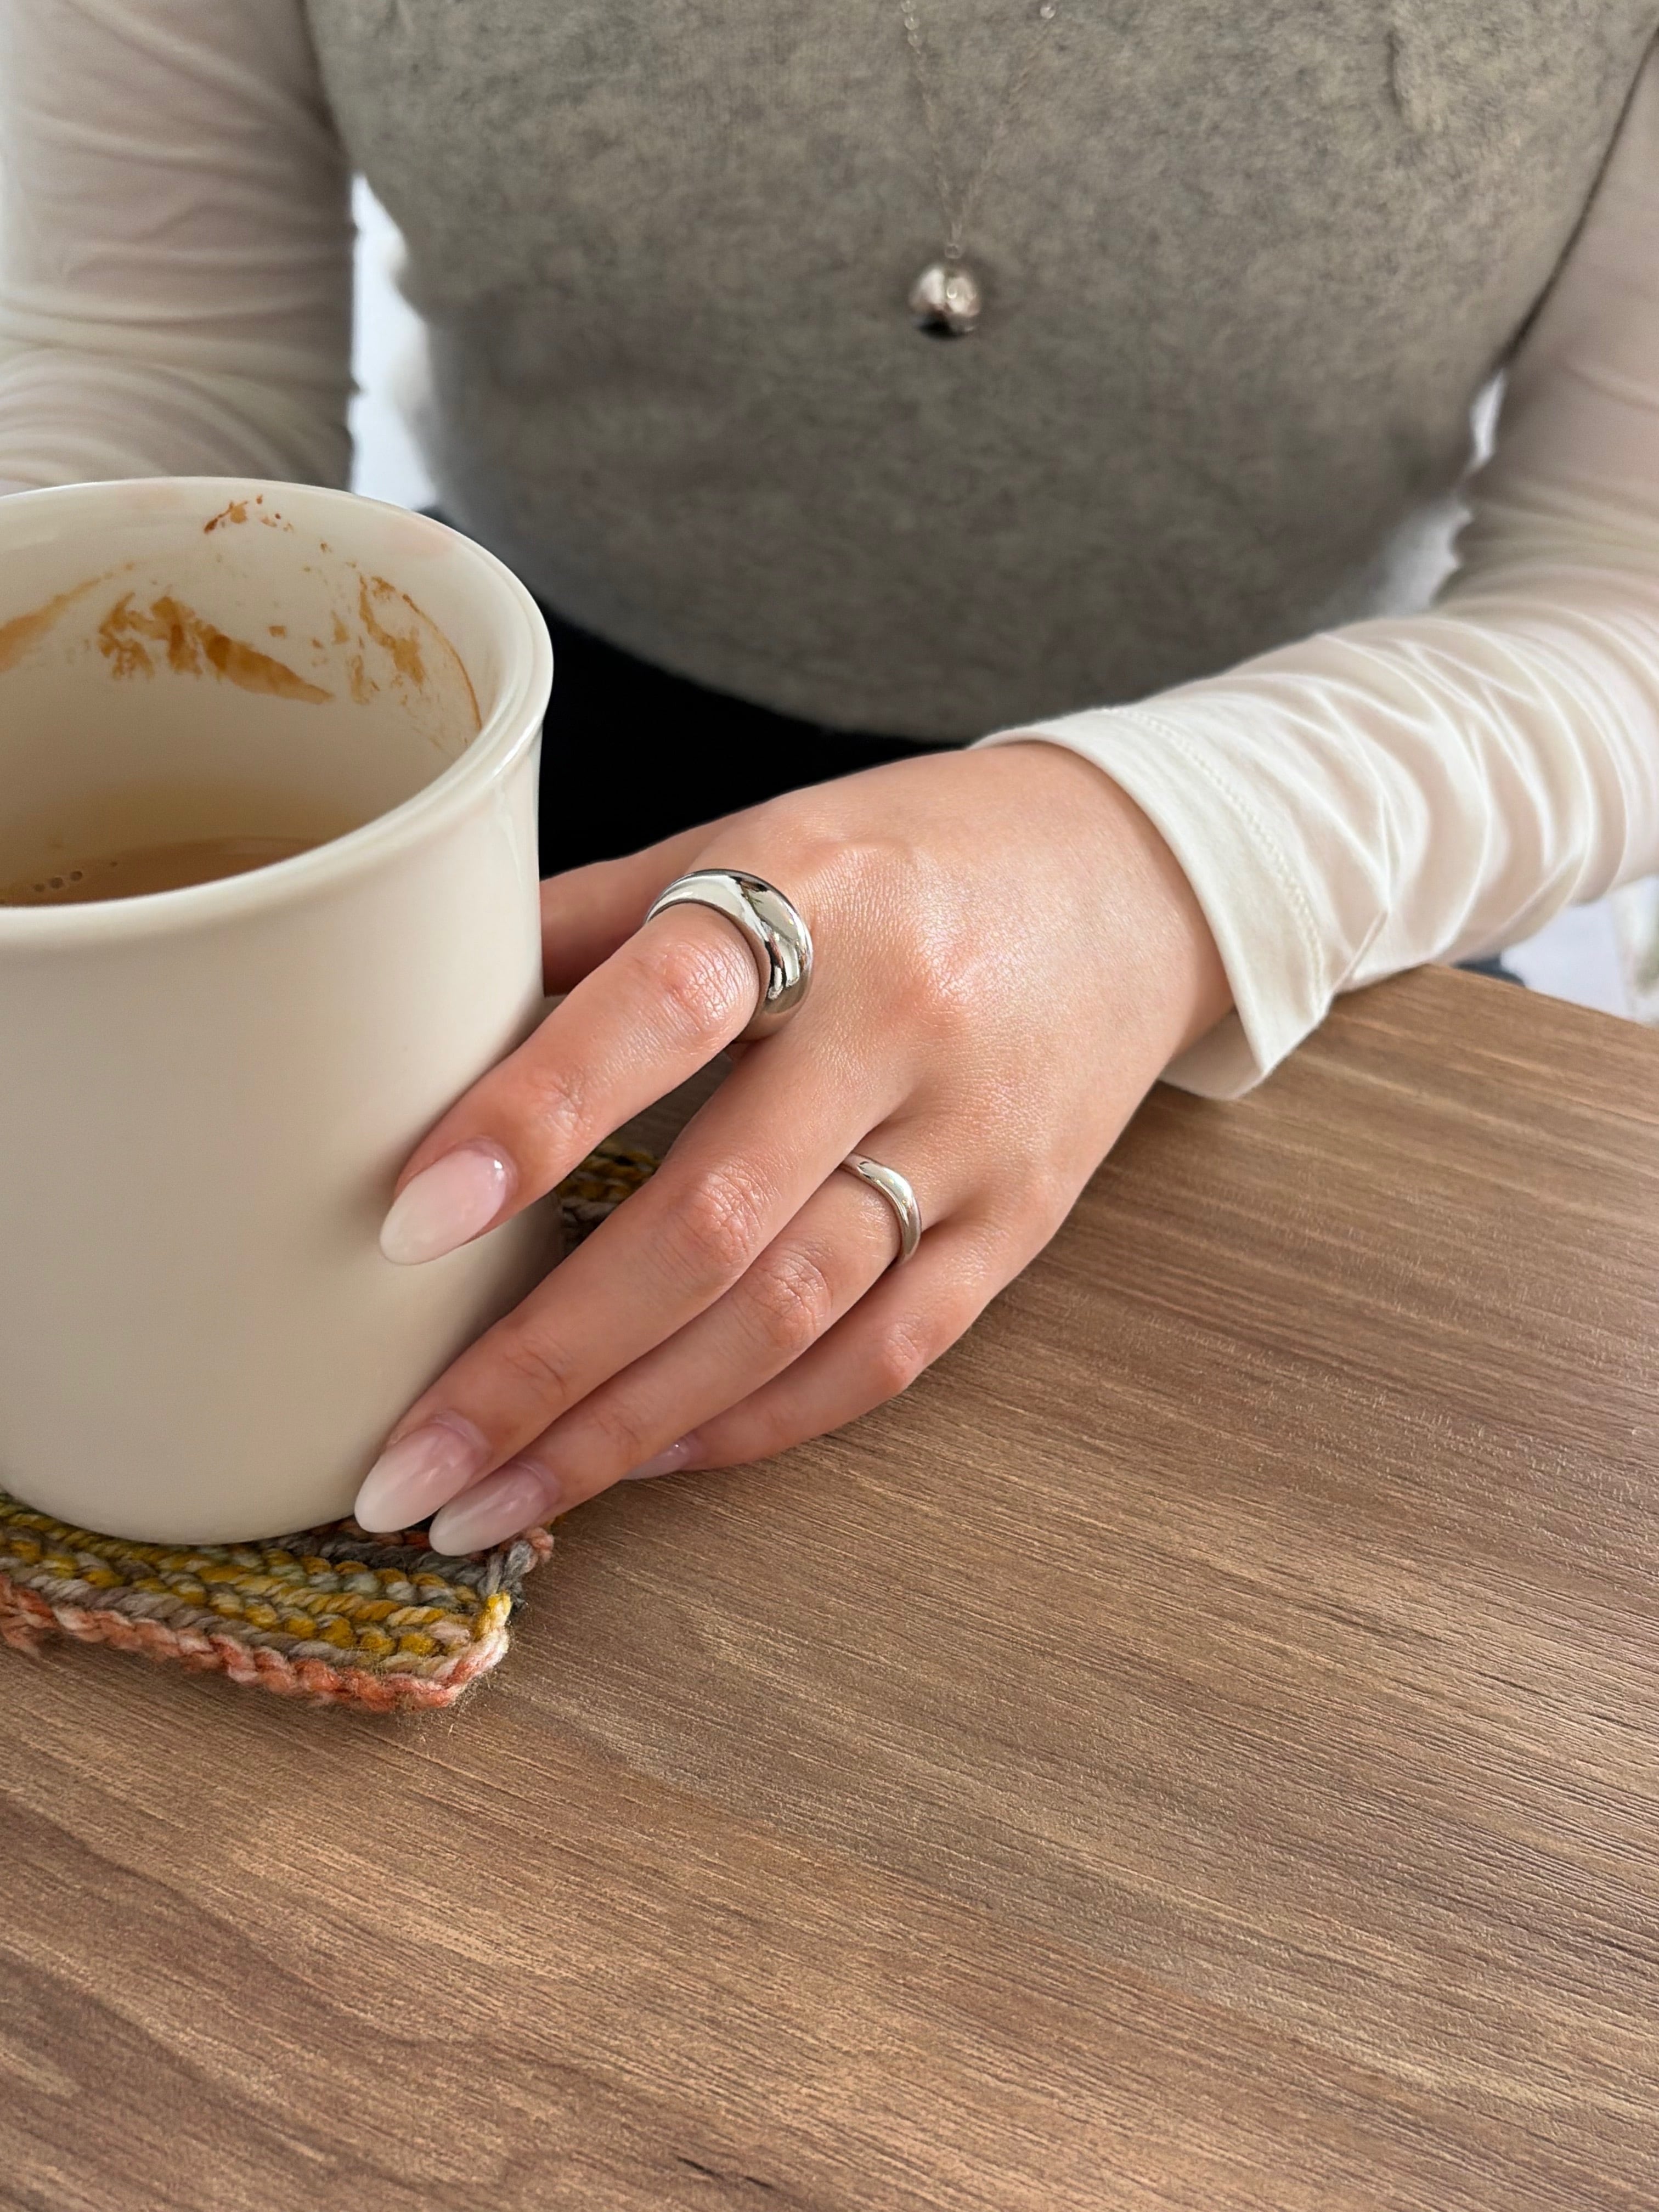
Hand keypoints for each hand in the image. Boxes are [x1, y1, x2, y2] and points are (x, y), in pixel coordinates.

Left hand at [352, 741, 1230, 1550]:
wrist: (1136, 878)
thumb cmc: (908, 854)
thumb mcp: (757, 837)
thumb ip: (598, 924)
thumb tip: (413, 1022)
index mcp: (816, 895)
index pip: (660, 1011)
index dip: (530, 1118)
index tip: (404, 1225)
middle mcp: (902, 1025)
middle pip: (715, 1221)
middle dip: (546, 1361)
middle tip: (406, 1468)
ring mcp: (972, 1141)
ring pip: (791, 1317)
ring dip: (629, 1429)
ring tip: (493, 1501)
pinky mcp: (1019, 1226)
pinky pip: (885, 1355)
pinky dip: (757, 1422)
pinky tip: (647, 1459)